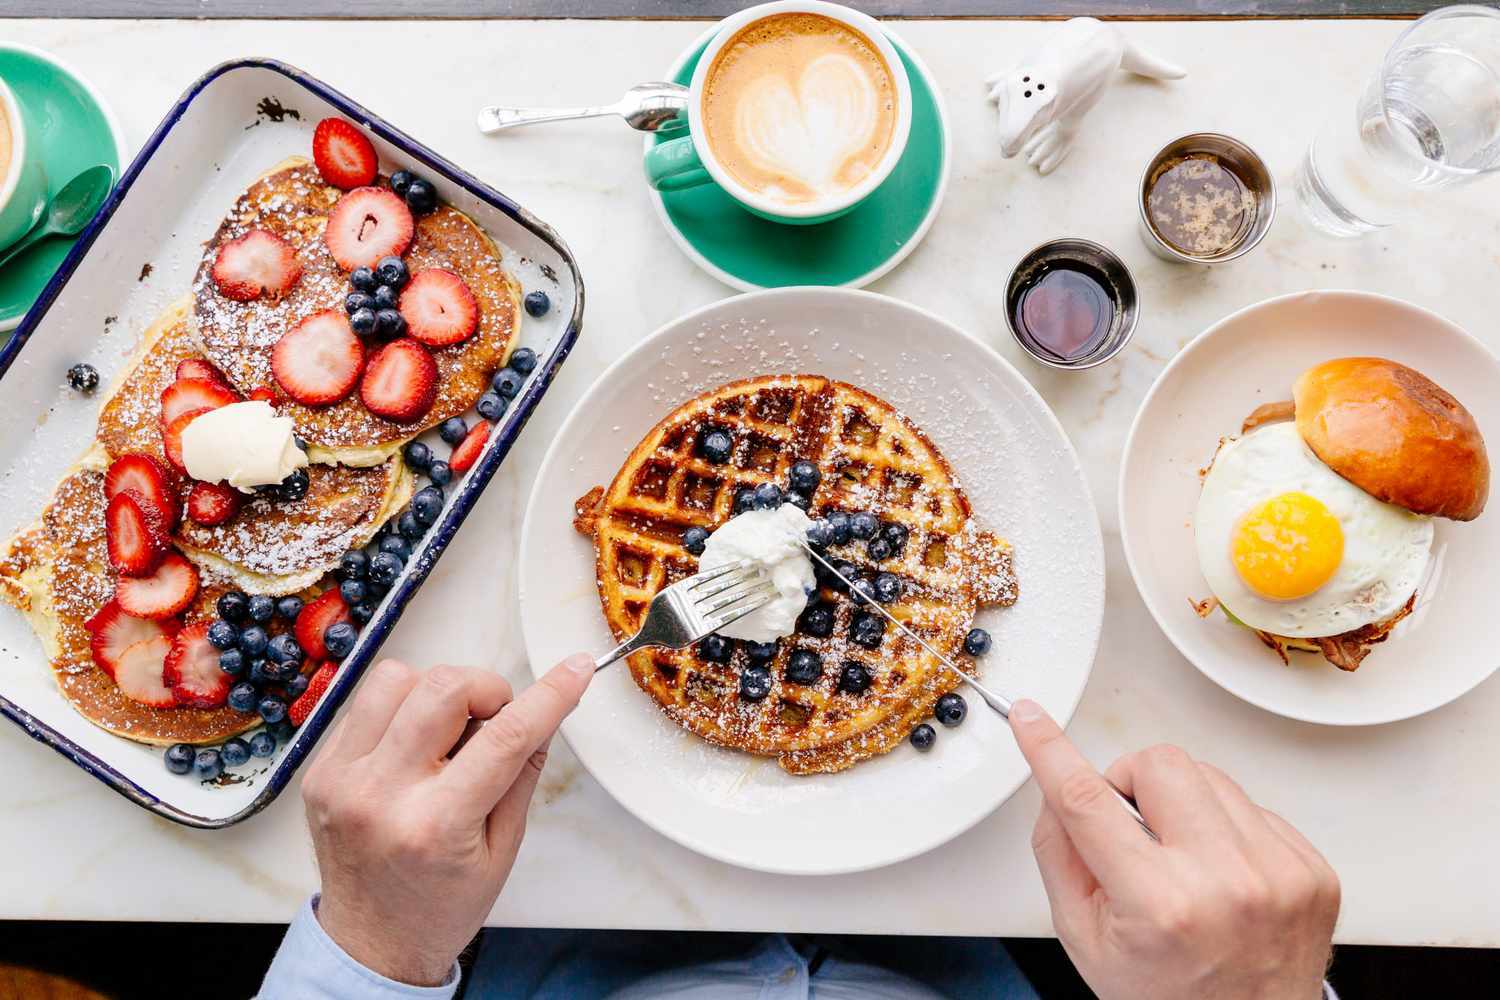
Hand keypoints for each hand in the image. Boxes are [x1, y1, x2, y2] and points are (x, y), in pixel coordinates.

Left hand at [301, 654, 593, 985]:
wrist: (371, 943)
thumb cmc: (440, 904)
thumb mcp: (503, 849)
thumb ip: (521, 773)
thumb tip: (543, 712)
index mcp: (436, 826)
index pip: (504, 737)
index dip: (549, 695)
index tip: (575, 670)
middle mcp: (381, 796)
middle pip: (443, 688)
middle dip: (486, 687)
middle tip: (496, 717)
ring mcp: (342, 779)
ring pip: (396, 679)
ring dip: (437, 690)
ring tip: (449, 729)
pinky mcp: (319, 770)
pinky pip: (364, 702)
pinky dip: (400, 709)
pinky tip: (413, 745)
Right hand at [1009, 700, 1339, 999]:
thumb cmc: (1167, 997)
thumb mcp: (1084, 937)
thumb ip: (1059, 854)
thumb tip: (1055, 785)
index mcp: (1160, 905)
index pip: (1088, 802)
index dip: (1051, 752)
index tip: (1033, 720)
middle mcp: (1227, 882)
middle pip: (1159, 764)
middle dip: (1132, 783)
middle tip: (1131, 829)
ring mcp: (1279, 873)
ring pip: (1209, 775)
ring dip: (1182, 805)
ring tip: (1182, 861)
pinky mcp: (1312, 868)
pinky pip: (1252, 806)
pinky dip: (1226, 830)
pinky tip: (1221, 875)